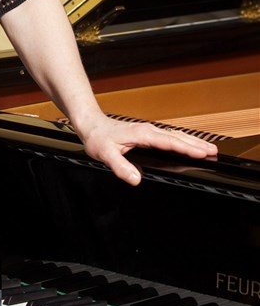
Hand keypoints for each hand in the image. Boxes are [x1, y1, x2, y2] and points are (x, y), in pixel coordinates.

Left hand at [73, 113, 217, 185]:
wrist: (91, 126)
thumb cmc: (98, 138)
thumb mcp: (106, 154)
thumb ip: (121, 167)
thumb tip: (136, 179)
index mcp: (142, 135)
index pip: (169, 142)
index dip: (187, 148)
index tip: (202, 153)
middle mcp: (148, 130)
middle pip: (177, 137)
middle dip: (196, 143)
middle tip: (214, 151)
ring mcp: (149, 131)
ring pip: (175, 135)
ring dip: (192, 141)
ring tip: (208, 148)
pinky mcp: (147, 134)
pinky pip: (169, 137)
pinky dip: (182, 140)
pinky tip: (187, 145)